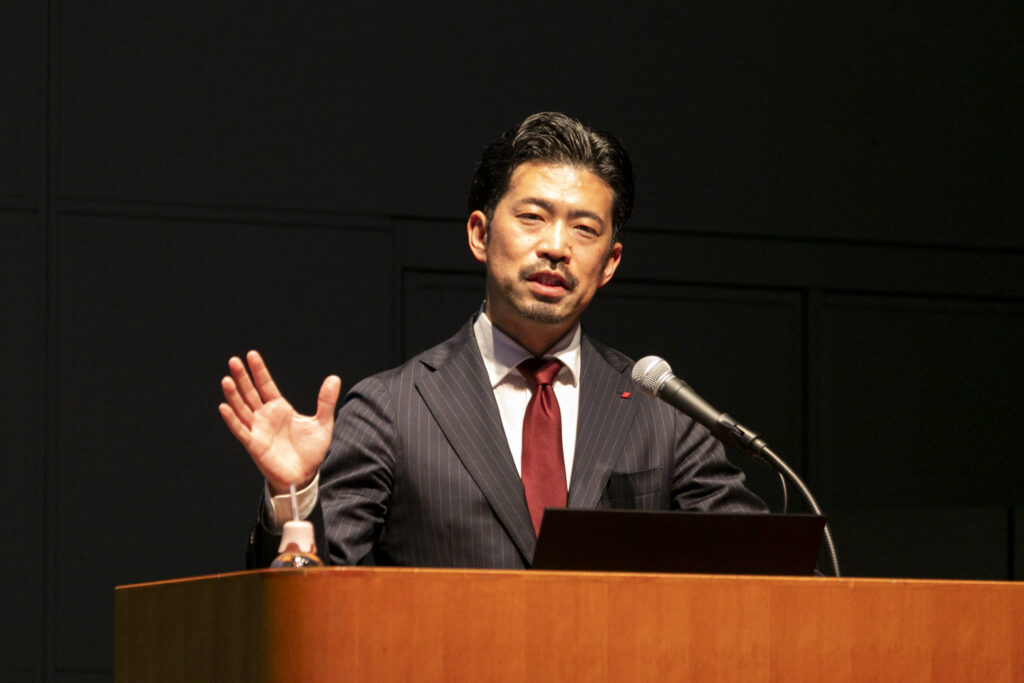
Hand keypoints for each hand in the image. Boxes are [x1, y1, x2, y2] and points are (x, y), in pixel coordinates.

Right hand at [219, 350, 340, 494]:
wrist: (305, 475)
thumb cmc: (311, 450)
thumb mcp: (322, 423)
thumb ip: (326, 401)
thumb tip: (334, 378)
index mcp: (280, 408)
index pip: (266, 385)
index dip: (259, 371)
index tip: (251, 355)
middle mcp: (265, 416)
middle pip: (251, 393)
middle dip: (242, 377)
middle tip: (234, 360)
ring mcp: (258, 430)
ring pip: (242, 409)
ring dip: (234, 395)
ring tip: (227, 379)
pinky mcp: (254, 445)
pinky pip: (240, 430)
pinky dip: (232, 419)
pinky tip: (224, 407)